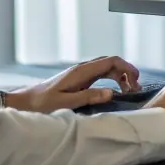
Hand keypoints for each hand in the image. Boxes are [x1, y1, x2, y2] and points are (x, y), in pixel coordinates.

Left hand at [2, 56, 140, 113]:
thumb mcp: (66, 102)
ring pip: (106, 68)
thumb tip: (111, 93)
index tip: (137, 80)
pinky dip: (111, 79)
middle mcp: (82, 69)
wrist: (27, 102)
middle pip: (111, 62)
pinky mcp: (79, 80)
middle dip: (126, 71)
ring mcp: (81, 73)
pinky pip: (100, 74)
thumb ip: (89, 96)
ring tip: (129, 90)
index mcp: (81, 71)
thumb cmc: (43, 103)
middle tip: (136, 88)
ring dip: (120, 76)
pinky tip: (115, 90)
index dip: (127, 68)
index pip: (110, 61)